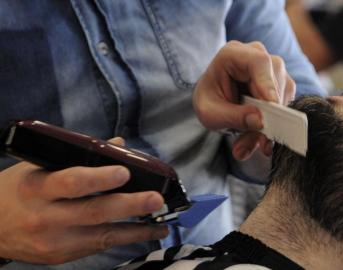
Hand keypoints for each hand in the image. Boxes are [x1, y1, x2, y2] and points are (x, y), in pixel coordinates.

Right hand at [0, 138, 167, 263]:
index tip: (125, 171)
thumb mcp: (38, 167)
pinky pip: (99, 246)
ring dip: (137, 229)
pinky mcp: (62, 257)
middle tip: (156, 198)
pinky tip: (145, 231)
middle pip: (94, 212)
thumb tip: (118, 145)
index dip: (100, 177)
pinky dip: (125, 238)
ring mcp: (55, 242)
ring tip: (162, 222)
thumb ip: (78, 156)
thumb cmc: (18, 190)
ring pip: (103, 235)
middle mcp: (46, 217)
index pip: (72, 182)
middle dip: (129, 205)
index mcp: (38, 187)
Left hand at [193, 41, 295, 159]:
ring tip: (250, 144)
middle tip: (259, 140)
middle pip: (275, 79)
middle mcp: (257, 56)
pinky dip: (274, 126)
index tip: (272, 105)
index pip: (258, 62)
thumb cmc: (208, 101)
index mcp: (233, 54)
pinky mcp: (281, 85)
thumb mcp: (210, 113)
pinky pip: (286, 105)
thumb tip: (259, 121)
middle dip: (269, 113)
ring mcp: (272, 70)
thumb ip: (232, 116)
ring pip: (283, 94)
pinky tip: (259, 141)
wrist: (213, 103)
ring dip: (271, 124)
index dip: (267, 83)